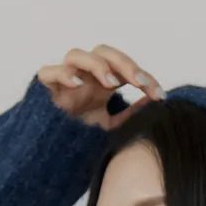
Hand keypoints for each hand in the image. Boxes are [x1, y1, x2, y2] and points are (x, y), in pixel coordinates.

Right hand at [37, 44, 164, 130]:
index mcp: (100, 82)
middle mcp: (83, 76)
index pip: (124, 69)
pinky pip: (49, 72)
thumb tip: (154, 104)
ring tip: (110, 83)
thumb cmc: (80, 137)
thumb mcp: (112, 127)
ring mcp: (63, 79)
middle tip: (139, 83)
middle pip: (104, 53)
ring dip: (96, 65)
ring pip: (77, 55)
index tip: (159, 96)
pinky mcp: (45, 89)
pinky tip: (77, 84)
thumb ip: (130, 115)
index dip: (144, 78)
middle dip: (124, 64)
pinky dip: (63, 74)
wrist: (52, 152)